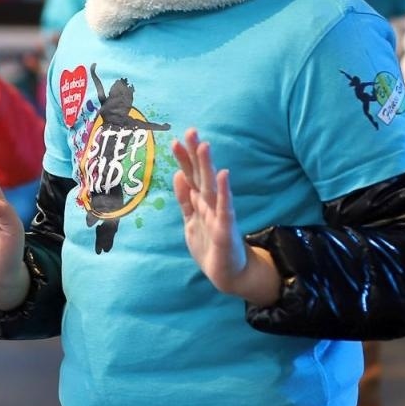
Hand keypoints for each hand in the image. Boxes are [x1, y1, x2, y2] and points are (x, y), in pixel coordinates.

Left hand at [172, 129, 280, 305]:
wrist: (228, 274)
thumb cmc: (210, 245)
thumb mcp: (191, 220)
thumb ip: (184, 199)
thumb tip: (178, 174)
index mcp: (200, 203)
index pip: (191, 177)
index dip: (183, 160)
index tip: (176, 141)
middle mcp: (210, 204)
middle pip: (201, 176)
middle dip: (195, 155)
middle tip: (191, 131)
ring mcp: (219, 214)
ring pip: (211, 187)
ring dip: (207, 167)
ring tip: (204, 146)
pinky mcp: (226, 228)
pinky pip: (224, 208)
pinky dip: (224, 192)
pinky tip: (223, 175)